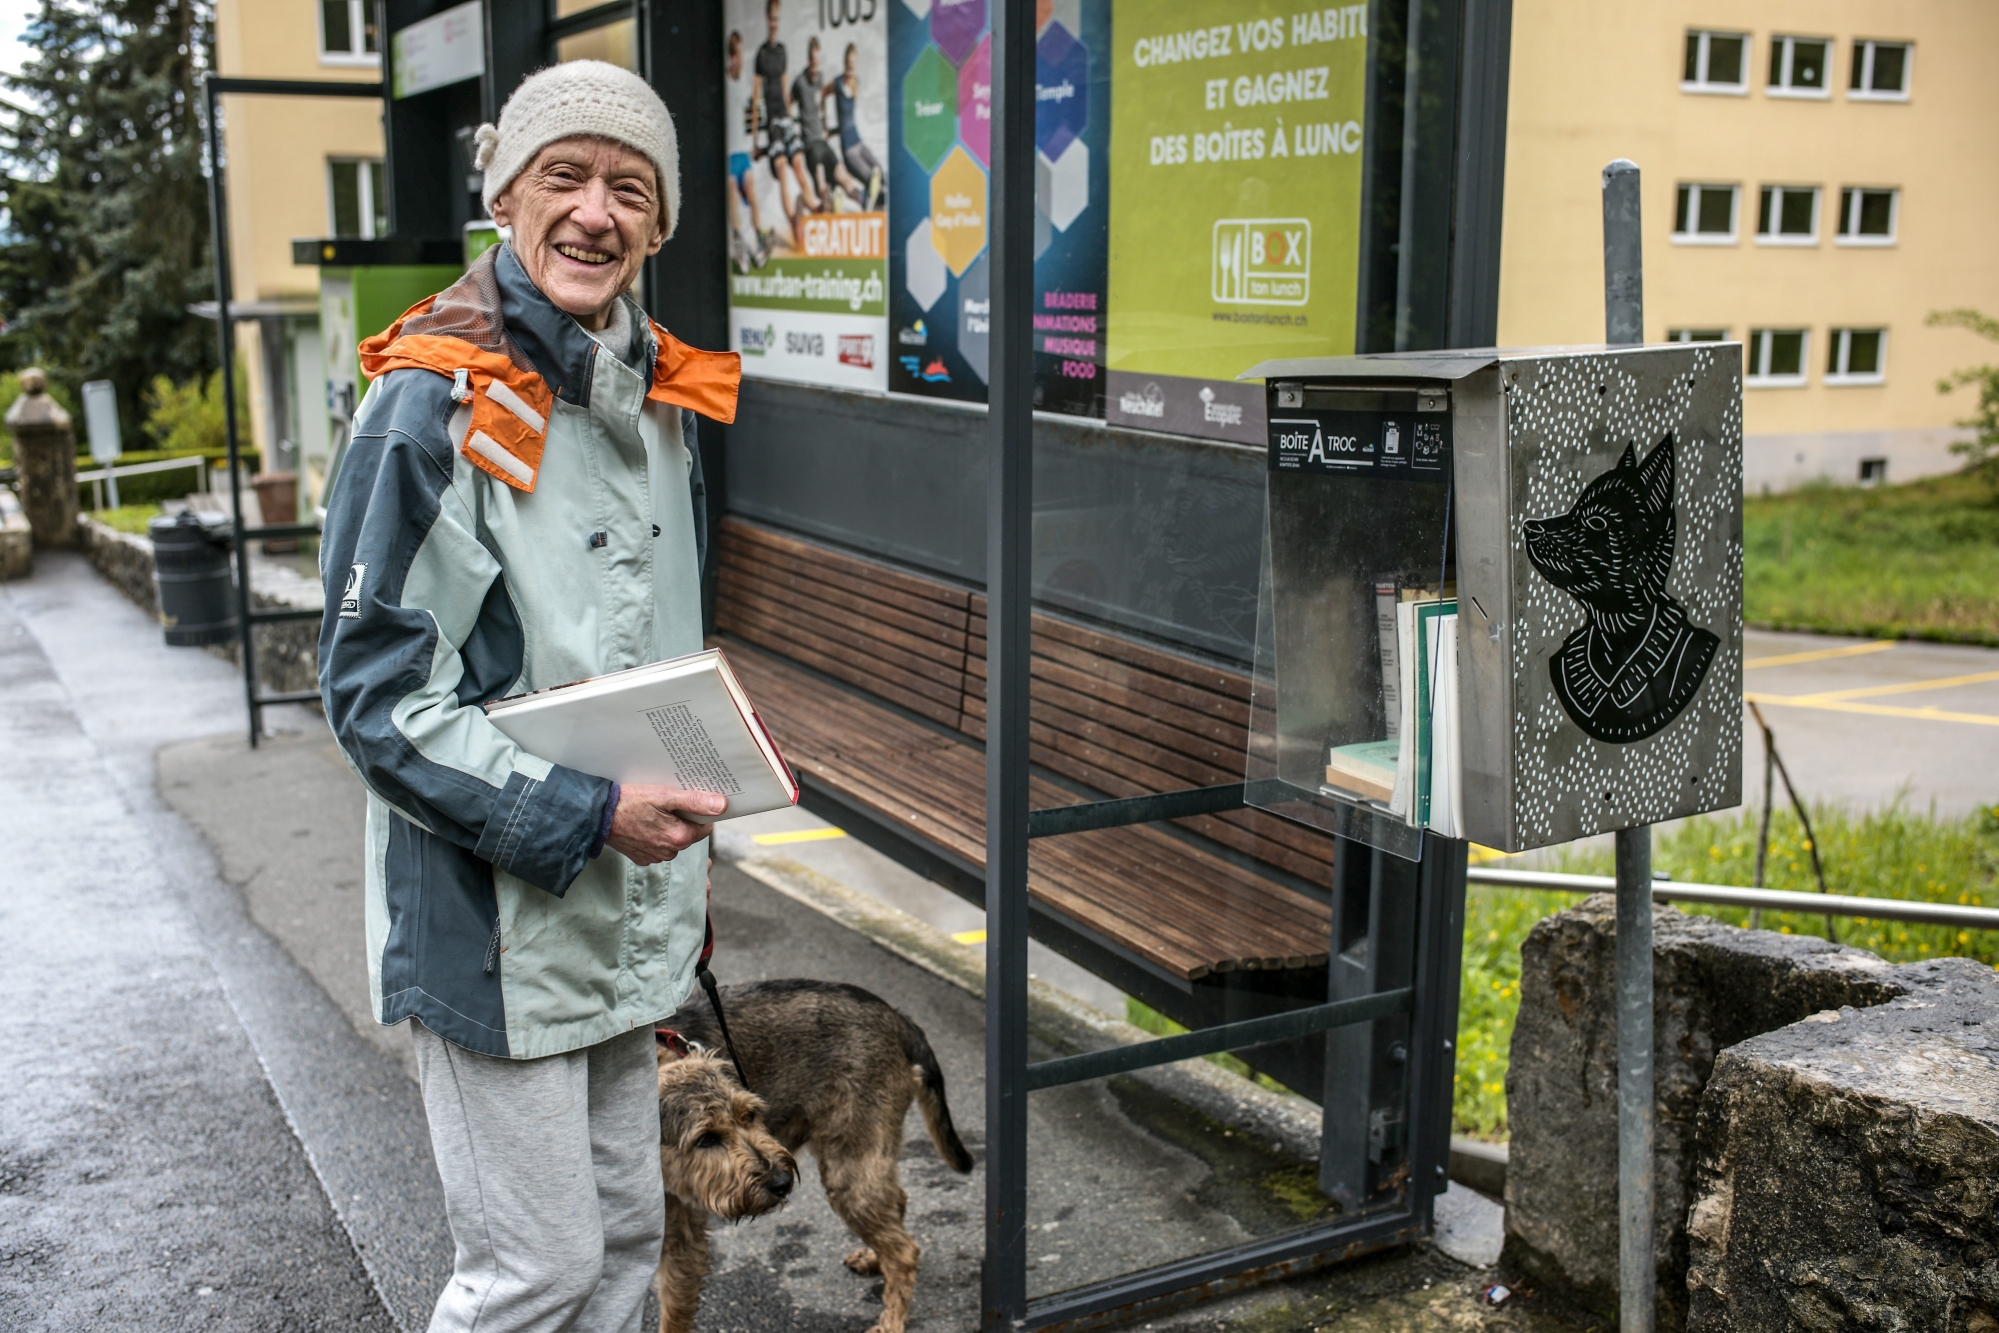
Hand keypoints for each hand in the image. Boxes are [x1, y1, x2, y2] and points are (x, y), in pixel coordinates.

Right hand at [605, 784, 726, 865]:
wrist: (597, 816)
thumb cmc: (630, 802)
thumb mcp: (665, 795)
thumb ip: (695, 801)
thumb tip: (721, 805)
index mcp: (679, 838)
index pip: (705, 826)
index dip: (698, 812)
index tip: (685, 802)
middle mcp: (669, 853)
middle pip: (688, 833)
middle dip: (682, 819)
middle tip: (666, 804)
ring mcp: (654, 857)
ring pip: (672, 840)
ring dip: (667, 827)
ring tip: (651, 813)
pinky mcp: (641, 858)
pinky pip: (657, 846)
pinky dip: (654, 835)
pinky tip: (643, 823)